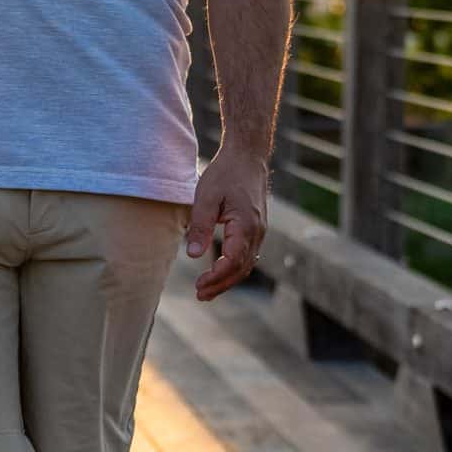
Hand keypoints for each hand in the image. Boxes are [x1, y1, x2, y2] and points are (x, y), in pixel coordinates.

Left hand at [185, 146, 268, 301]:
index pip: (232, 261)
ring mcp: (259, 231)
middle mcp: (257, 232)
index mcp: (245, 225)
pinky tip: (220, 273)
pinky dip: (234, 268)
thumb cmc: (225, 174)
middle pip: (241, 269)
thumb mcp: (206, 197)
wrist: (247, 156)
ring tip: (206, 290)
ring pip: (246, 264)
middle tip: (199, 295)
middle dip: (221, 285)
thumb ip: (200, 227)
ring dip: (227, 280)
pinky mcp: (256, 228)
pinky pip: (248, 255)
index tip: (198, 284)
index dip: (216, 276)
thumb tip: (192, 256)